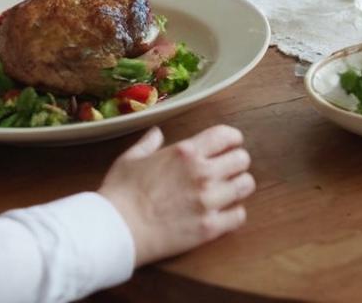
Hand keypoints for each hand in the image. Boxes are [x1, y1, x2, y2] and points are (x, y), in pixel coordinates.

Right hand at [99, 125, 253, 266]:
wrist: (116, 230)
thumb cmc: (120, 193)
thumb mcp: (130, 159)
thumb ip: (148, 143)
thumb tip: (156, 133)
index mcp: (186, 152)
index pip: (226, 135)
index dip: (232, 139)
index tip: (230, 145)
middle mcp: (202, 173)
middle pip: (242, 159)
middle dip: (237, 162)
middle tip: (228, 170)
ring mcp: (208, 201)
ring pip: (245, 185)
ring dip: (238, 186)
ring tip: (228, 191)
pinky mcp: (209, 227)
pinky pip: (239, 215)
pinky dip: (234, 213)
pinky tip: (223, 213)